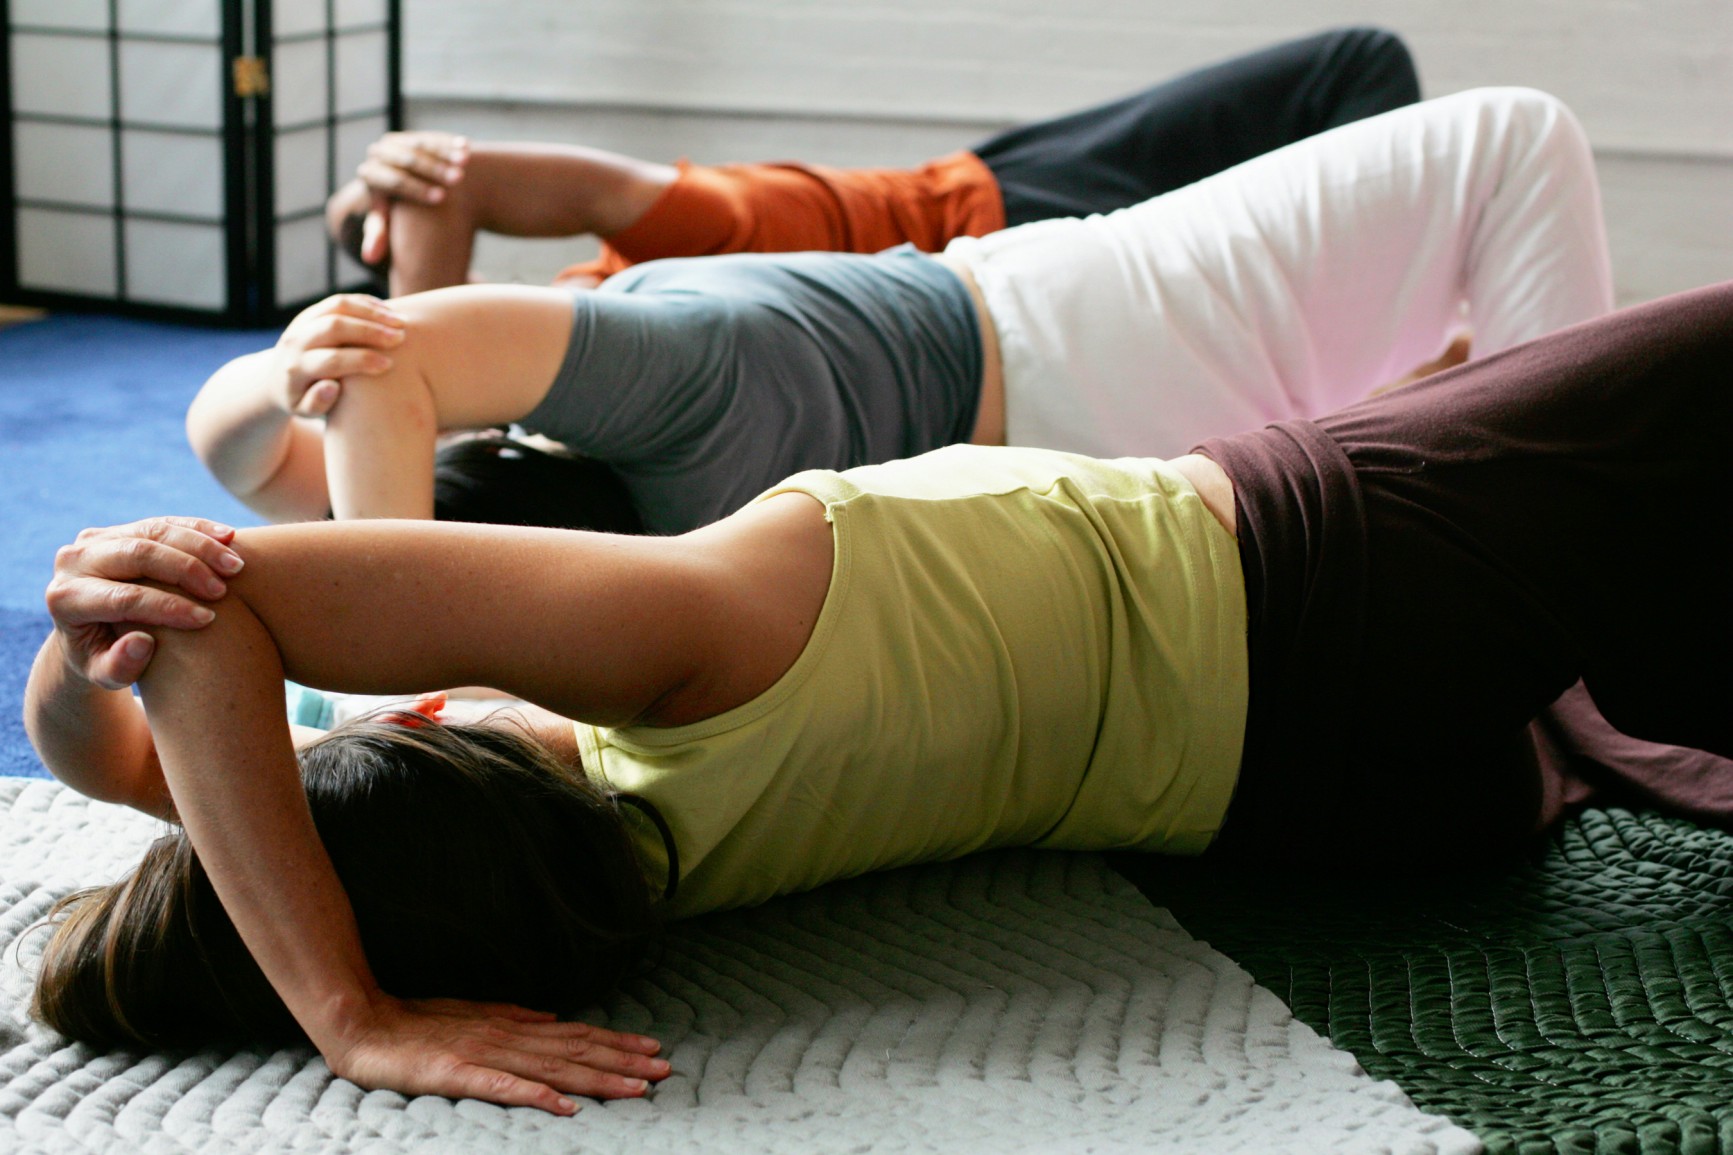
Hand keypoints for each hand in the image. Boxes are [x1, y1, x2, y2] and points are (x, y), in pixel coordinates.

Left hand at [45, 517, 243, 688]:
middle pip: (137, 554)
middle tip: (223, 591)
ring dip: (201, 546)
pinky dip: (200, 529)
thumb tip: (143, 642)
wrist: (91, 629)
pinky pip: (165, 522)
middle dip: (186, 570)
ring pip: (155, 531)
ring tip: (237, 566)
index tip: (207, 620)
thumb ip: (120, 667)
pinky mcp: (123, 528)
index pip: (122, 597)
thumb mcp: (105, 675)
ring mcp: (99, 539)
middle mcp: (75, 560)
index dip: (168, 607)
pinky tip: (230, 538)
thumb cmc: (104, 657)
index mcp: (65, 598)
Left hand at [269, 294, 406, 417]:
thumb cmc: (301, 399)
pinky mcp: (313, 311)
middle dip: (370, 331)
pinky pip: (341, 300)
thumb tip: (332, 387)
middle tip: (400, 338)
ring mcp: (303, 321)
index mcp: (295, 367)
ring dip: (372, 312)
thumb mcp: (303, 410)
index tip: (388, 365)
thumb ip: (316, 404)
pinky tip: (391, 314)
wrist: (278, 377)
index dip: (361, 361)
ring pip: (338, 306)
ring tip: (402, 322)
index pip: (331, 360)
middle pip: (334, 326)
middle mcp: (296, 339)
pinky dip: (367, 304)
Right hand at [327, 995, 671, 1114]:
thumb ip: (515, 1016)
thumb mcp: (474, 1013)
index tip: (653, 1051)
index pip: (576, 1035)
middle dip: (623, 1061)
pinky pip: (505, 1087)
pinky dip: (538, 1096)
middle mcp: (508, 1036)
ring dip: (598, 1078)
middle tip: (665, 1069)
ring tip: (635, 1088)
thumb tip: (554, 1017)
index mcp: (512, 1025)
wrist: (365, 1023)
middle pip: (576, 1051)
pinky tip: (566, 1106)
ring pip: (554, 1068)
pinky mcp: (459, 1072)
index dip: (617, 1044)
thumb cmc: (418, 1023)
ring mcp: (486, 1053)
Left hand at [354, 131, 470, 265]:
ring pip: (421, 145)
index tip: (441, 200)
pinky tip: (467, 148)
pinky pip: (432, 136)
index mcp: (370, 174)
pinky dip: (449, 142)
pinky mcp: (413, 135)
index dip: (417, 189)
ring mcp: (397, 141)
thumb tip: (368, 258)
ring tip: (466, 164)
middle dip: (434, 170)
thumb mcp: (388, 223)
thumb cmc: (396, 214)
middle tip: (458, 180)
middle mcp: (379, 153)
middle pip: (408, 160)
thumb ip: (379, 236)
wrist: (403, 187)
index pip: (393, 180)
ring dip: (445, 153)